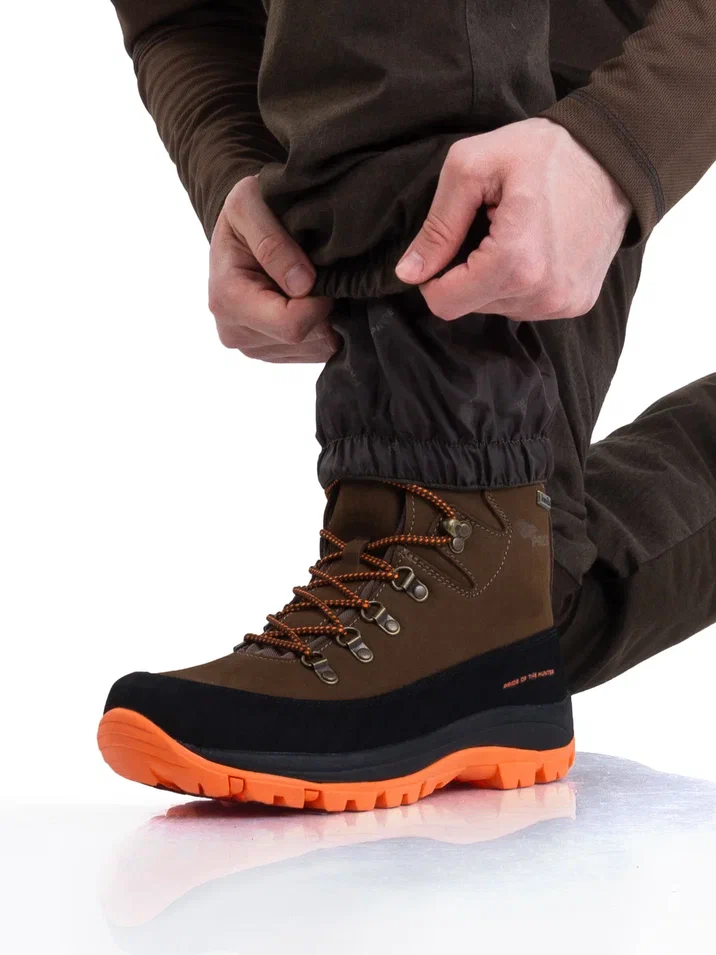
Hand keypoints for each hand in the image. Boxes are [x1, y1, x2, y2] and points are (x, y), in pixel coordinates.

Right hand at [209, 175, 335, 361]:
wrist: (238, 230)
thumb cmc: (246, 211)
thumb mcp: (250, 204)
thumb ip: (273, 241)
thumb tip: (303, 285)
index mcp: (228, 300)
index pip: (291, 325)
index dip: (320, 303)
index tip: (323, 275)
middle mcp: (235, 333)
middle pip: (305, 340)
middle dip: (323, 310)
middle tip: (318, 276)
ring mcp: (251, 348)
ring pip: (314, 350)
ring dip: (324, 319)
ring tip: (310, 287)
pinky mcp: (268, 353)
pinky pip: (313, 353)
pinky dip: (320, 328)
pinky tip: (309, 302)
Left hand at [395, 118, 631, 320]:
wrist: (617, 155)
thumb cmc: (544, 152)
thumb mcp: (473, 167)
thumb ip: (437, 225)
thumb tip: (409, 273)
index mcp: (514, 262)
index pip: (445, 303)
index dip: (432, 277)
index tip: (445, 246)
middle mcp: (541, 294)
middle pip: (469, 307)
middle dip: (466, 273)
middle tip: (488, 227)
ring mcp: (562, 303)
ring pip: (496, 309)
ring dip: (493, 278)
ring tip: (514, 233)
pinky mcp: (576, 304)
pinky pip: (525, 307)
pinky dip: (519, 282)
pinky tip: (535, 247)